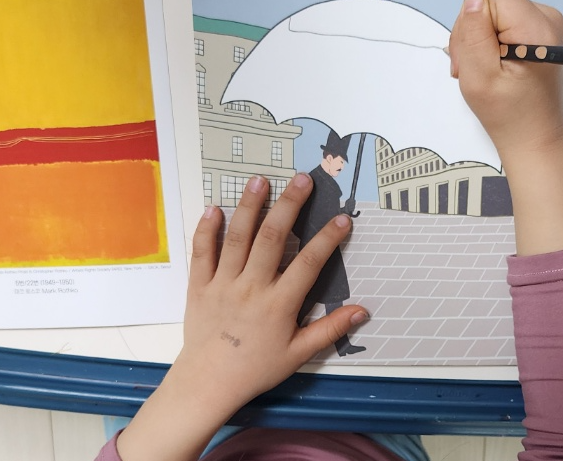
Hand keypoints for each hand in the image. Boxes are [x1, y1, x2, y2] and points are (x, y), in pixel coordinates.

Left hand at [116, 173, 367, 460]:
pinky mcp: (200, 285)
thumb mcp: (298, 354)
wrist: (208, 383)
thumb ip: (329, 329)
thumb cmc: (256, 369)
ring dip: (250, 206)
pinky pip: (202, 252)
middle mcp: (252, 287)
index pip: (309, 263)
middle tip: (302, 179)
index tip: (342, 218)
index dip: (327, 239)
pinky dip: (207, 229)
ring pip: (237, 237)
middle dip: (289, 205)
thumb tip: (362, 311)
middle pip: (272, 238)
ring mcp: (223, 283)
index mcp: (279, 303)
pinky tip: (215, 208)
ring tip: (261, 180)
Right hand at [449, 0, 562, 256]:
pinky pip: (502, 23)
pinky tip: (490, 68)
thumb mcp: (478, 76)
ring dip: (478, 41)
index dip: (475, 23)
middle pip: (491, 2)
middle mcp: (546, 17)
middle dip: (473, 33)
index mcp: (536, 25)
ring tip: (480, 72)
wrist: (532, 137)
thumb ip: (472, 34)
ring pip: (493, 13)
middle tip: (472, 69)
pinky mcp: (538, 32)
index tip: (476, 57)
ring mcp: (544, 24)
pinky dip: (490, 44)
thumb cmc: (506, 113)